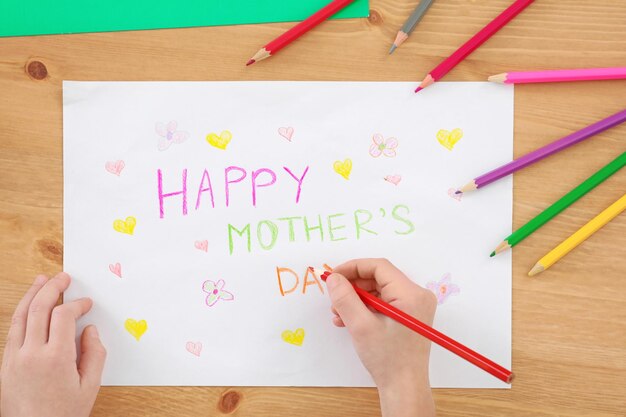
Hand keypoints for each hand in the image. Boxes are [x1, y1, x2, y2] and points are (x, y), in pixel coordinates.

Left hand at [1, 273, 105, 416]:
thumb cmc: (62, 416)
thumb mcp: (90, 387)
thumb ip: (95, 354)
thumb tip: (89, 331)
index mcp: (56, 359)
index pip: (64, 316)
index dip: (77, 304)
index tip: (86, 304)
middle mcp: (31, 354)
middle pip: (39, 308)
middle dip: (52, 288)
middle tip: (63, 278)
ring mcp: (14, 358)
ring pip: (20, 316)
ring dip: (32, 294)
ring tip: (42, 281)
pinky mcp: (4, 365)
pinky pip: (12, 331)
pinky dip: (21, 313)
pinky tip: (29, 307)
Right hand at [327, 259, 436, 416]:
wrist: (404, 387)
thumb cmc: (388, 359)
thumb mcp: (361, 326)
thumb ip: (345, 298)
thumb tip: (333, 278)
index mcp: (411, 294)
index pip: (379, 267)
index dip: (353, 267)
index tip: (334, 276)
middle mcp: (416, 296)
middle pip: (378, 278)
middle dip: (353, 286)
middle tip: (334, 297)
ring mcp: (414, 306)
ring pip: (379, 290)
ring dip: (356, 298)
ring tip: (338, 313)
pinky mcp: (408, 316)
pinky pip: (383, 302)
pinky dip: (365, 307)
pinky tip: (348, 319)